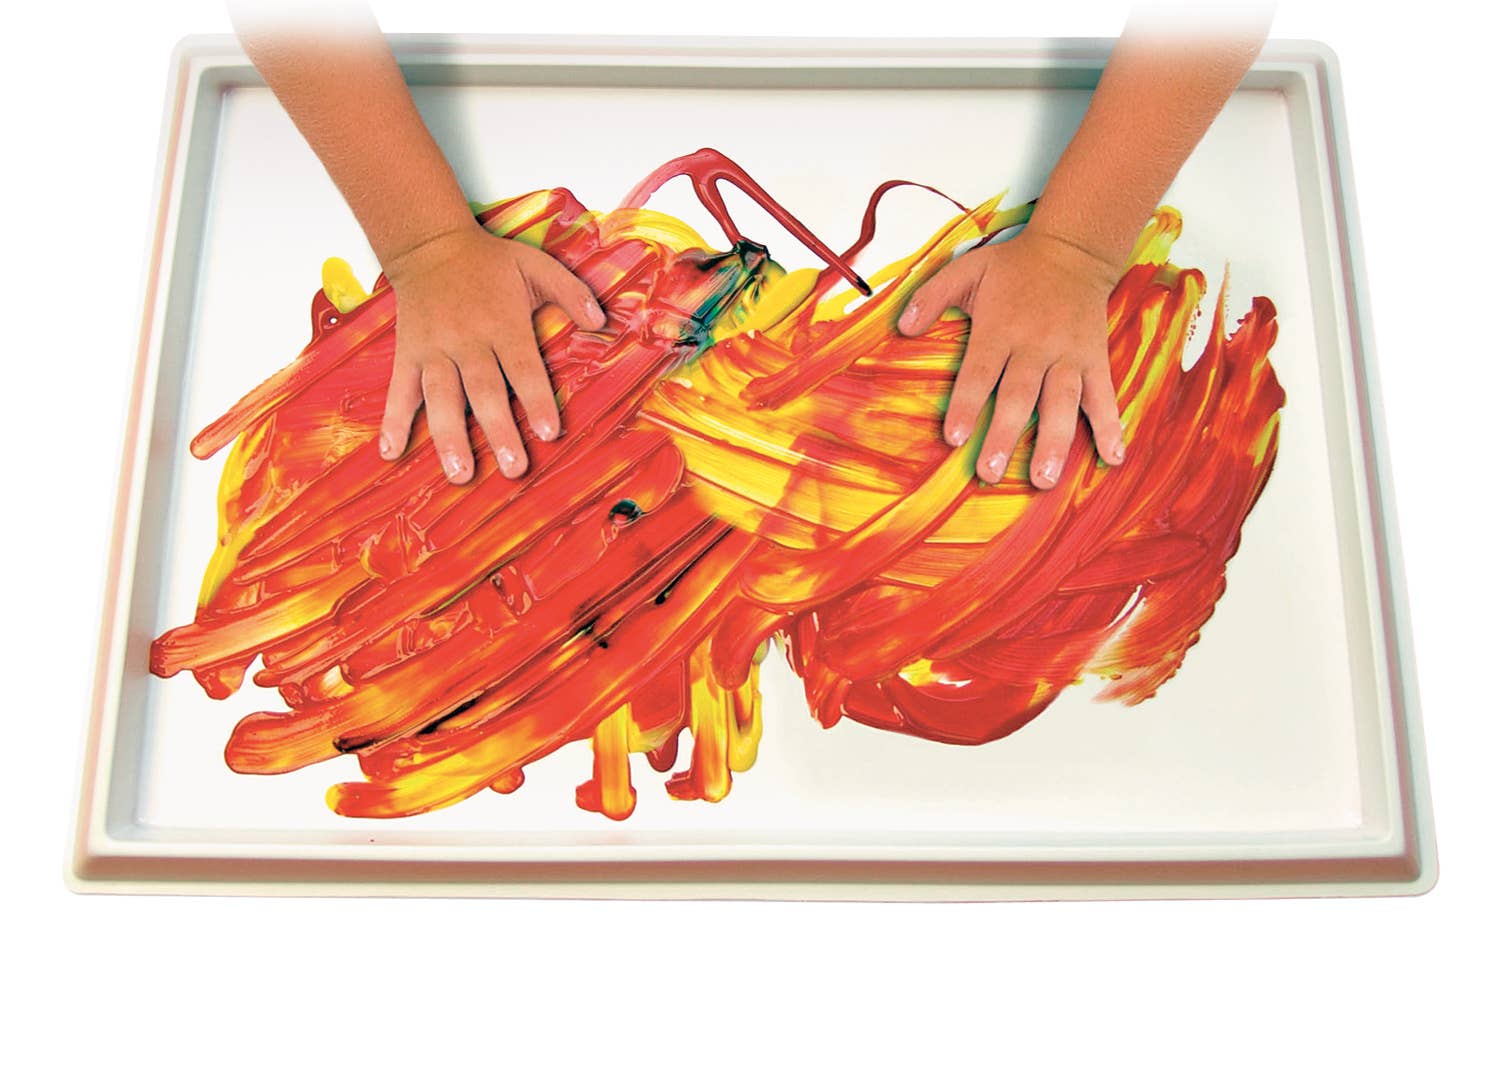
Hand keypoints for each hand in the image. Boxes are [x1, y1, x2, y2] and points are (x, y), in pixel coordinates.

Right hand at [377, 223, 607, 482]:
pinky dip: (393, 421)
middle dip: (498, 432)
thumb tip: (602, 321)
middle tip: (513, 468)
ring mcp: (434, 351)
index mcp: (503, 324)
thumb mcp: (537, 265)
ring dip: (449, 438)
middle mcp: (467, 341)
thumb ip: (571, 292)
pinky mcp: (408, 354)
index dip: (537, 400)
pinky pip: (399, 390)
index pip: (523, 368)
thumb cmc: (491, 261)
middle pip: (484, 392)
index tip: (549, 433)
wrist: (430, 245)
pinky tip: (391, 452)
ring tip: (459, 474)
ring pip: (441, 399)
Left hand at [896, 229, 1126, 487]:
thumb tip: (902, 327)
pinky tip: (1112, 457)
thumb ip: (931, 297)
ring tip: (1044, 479)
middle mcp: (1036, 347)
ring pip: (1062, 404)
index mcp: (1001, 329)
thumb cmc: (1013, 265)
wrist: (1073, 248)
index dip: (967, 406)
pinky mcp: (1094, 359)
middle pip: (1019, 397)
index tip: (954, 438)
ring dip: (1054, 444)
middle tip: (989, 473)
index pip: (980, 373)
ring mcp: (1069, 356)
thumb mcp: (966, 270)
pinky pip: (1104, 396)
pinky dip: (1111, 426)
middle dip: (1004, 436)